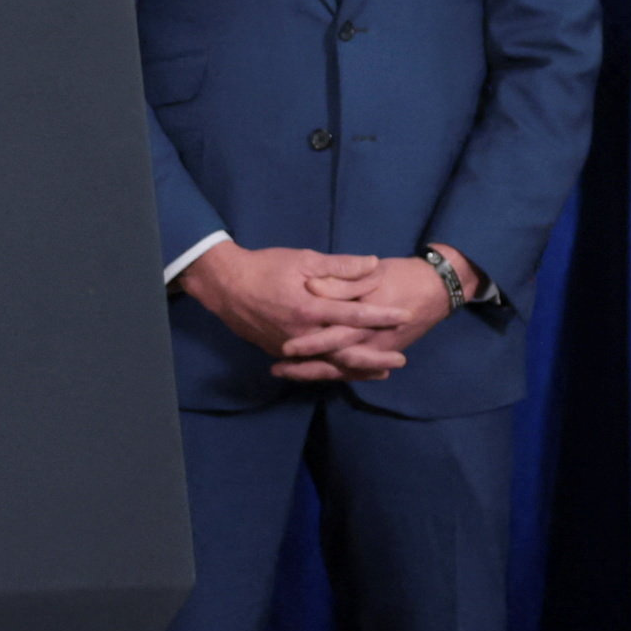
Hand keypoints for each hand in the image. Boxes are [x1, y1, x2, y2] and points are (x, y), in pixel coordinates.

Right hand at [175, 242, 417, 382]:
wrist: (226, 286)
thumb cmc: (265, 267)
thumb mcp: (303, 259)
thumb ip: (340, 266)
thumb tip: (373, 264)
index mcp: (310, 307)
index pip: (354, 314)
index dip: (381, 315)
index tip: (404, 315)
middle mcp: (303, 333)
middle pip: (346, 350)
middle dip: (376, 355)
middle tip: (401, 360)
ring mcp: (291, 347)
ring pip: (330, 365)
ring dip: (358, 369)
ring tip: (382, 372)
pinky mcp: (281, 352)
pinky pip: (312, 367)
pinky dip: (333, 371)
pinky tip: (349, 372)